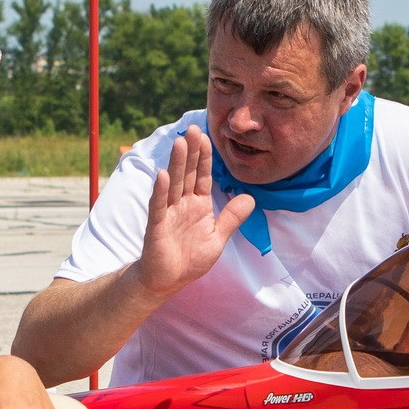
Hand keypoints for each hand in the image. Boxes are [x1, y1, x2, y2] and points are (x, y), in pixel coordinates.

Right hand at [134, 125, 256, 298]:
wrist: (168, 280)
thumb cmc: (190, 258)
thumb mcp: (218, 237)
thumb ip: (232, 217)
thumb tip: (251, 198)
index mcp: (198, 204)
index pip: (203, 176)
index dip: (205, 157)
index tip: (207, 135)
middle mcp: (182, 204)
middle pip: (188, 173)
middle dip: (191, 152)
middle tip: (193, 128)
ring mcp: (168, 213)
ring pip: (173, 184)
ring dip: (176, 164)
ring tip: (180, 143)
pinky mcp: (156, 226)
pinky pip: (158, 206)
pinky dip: (160, 191)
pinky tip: (162, 175)